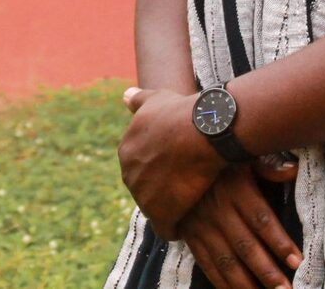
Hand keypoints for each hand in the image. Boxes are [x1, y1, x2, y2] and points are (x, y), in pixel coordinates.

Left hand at [118, 86, 224, 239]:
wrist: (200, 132)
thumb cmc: (181, 113)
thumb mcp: (156, 99)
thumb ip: (138, 100)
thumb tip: (124, 96)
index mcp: (126, 151)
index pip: (140, 167)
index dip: (160, 169)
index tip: (177, 169)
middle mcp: (128, 174)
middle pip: (146, 189)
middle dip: (162, 191)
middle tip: (187, 189)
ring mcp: (142, 195)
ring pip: (156, 209)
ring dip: (171, 210)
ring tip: (191, 207)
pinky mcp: (160, 214)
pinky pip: (166, 229)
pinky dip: (175, 229)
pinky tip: (188, 224)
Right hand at [178, 156, 301, 288]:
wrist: (172, 161)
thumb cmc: (218, 161)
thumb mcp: (241, 156)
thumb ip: (267, 166)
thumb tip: (292, 170)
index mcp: (234, 189)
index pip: (260, 219)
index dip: (279, 241)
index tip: (296, 261)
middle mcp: (217, 210)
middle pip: (245, 245)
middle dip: (267, 271)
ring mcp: (201, 226)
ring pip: (226, 260)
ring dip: (247, 284)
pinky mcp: (190, 237)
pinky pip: (207, 264)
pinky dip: (222, 283)